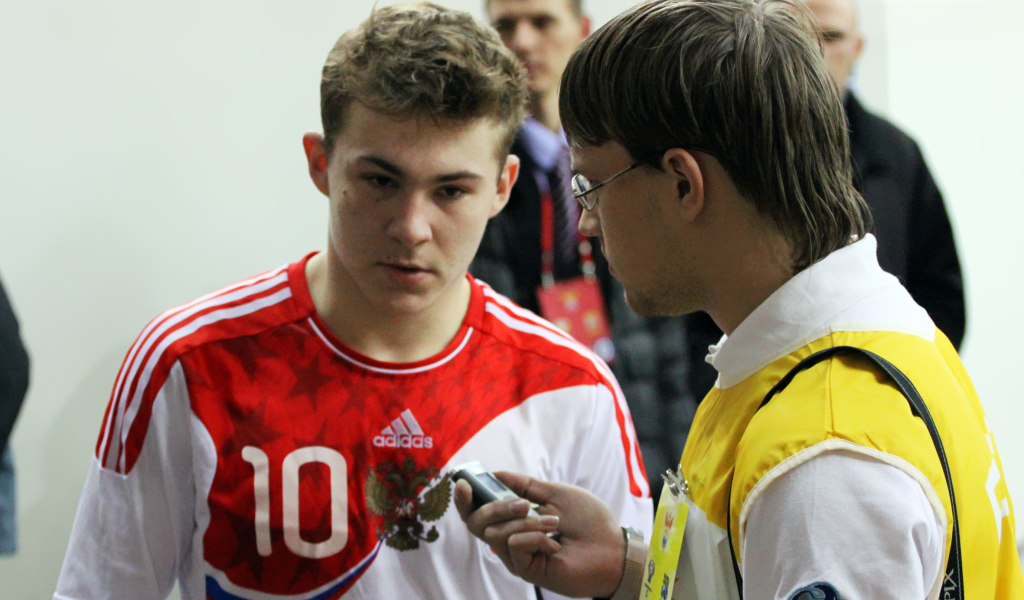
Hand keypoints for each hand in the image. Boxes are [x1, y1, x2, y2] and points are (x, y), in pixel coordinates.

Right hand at [454, 471, 625, 597]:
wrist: (611, 546)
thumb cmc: (588, 521)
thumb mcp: (554, 493)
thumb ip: (524, 485)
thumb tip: (496, 472)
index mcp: (515, 519)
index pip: (478, 511)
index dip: (464, 499)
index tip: (462, 482)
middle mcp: (511, 538)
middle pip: (477, 523)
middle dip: (496, 507)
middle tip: (524, 504)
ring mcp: (517, 556)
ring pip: (496, 533)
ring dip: (526, 522)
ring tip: (554, 523)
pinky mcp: (526, 569)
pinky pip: (514, 545)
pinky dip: (534, 536)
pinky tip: (554, 541)